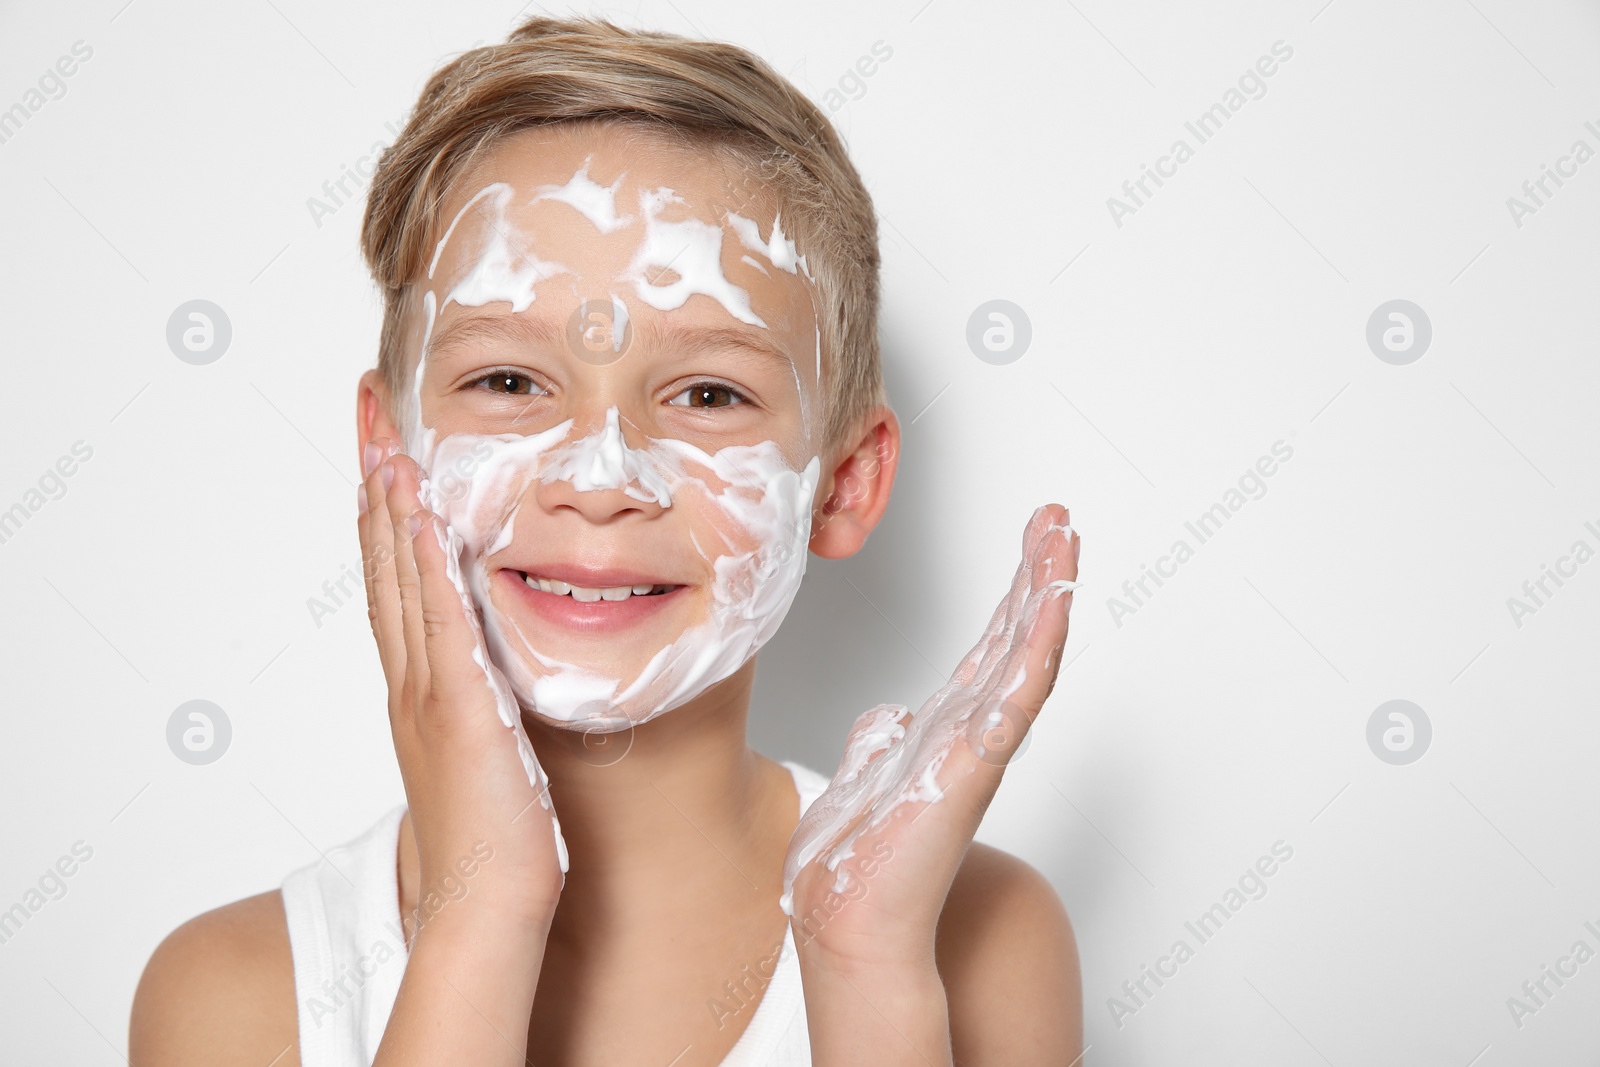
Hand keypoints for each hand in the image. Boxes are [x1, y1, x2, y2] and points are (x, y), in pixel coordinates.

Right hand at [359, 436, 565, 928]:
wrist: (483, 903)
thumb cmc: (493, 835)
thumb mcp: (484, 747)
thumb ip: (481, 699)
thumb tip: (495, 669)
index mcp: (419, 686)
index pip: (394, 580)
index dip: (384, 513)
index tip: (382, 452)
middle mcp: (413, 680)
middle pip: (384, 563)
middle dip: (376, 484)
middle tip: (369, 415)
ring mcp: (430, 692)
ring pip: (402, 582)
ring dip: (393, 507)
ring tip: (386, 440)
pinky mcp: (461, 710)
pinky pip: (441, 625)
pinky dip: (427, 568)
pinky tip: (423, 518)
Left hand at [781, 503, 1077, 973]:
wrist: (844, 917)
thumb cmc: (854, 863)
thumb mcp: (866, 777)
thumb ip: (883, 740)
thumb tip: (887, 717)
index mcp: (947, 728)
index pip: (993, 646)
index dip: (1016, 592)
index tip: (1036, 538)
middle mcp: (971, 732)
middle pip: (1018, 639)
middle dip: (1042, 577)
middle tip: (1060, 521)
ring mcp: (978, 749)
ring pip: (1027, 658)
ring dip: (1049, 597)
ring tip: (1064, 541)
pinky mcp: (972, 768)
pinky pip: (1015, 699)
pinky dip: (1038, 650)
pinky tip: (1054, 606)